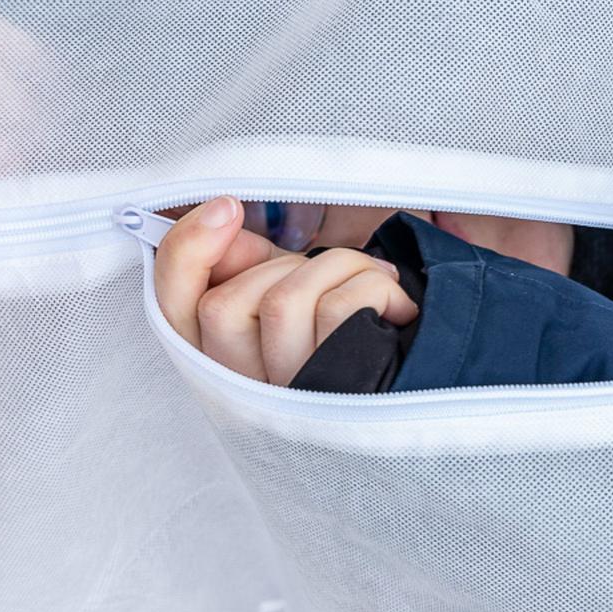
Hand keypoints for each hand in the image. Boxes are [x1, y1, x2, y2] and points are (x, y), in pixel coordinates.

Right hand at [154, 196, 419, 384]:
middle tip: (332, 272)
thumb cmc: (363, 327)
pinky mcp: (340, 402)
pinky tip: (399, 309)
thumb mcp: (297, 292)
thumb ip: (251, 266)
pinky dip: (375, 287)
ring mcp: (292, 404)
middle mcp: (247, 397)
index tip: (228, 207)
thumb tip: (224, 226)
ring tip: (375, 283)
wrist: (441, 375)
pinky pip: (336, 312)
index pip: (171, 312)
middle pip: (222, 308)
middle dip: (286, 265)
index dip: (186, 252)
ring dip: (339, 268)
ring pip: (283, 303)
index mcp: (225, 363)